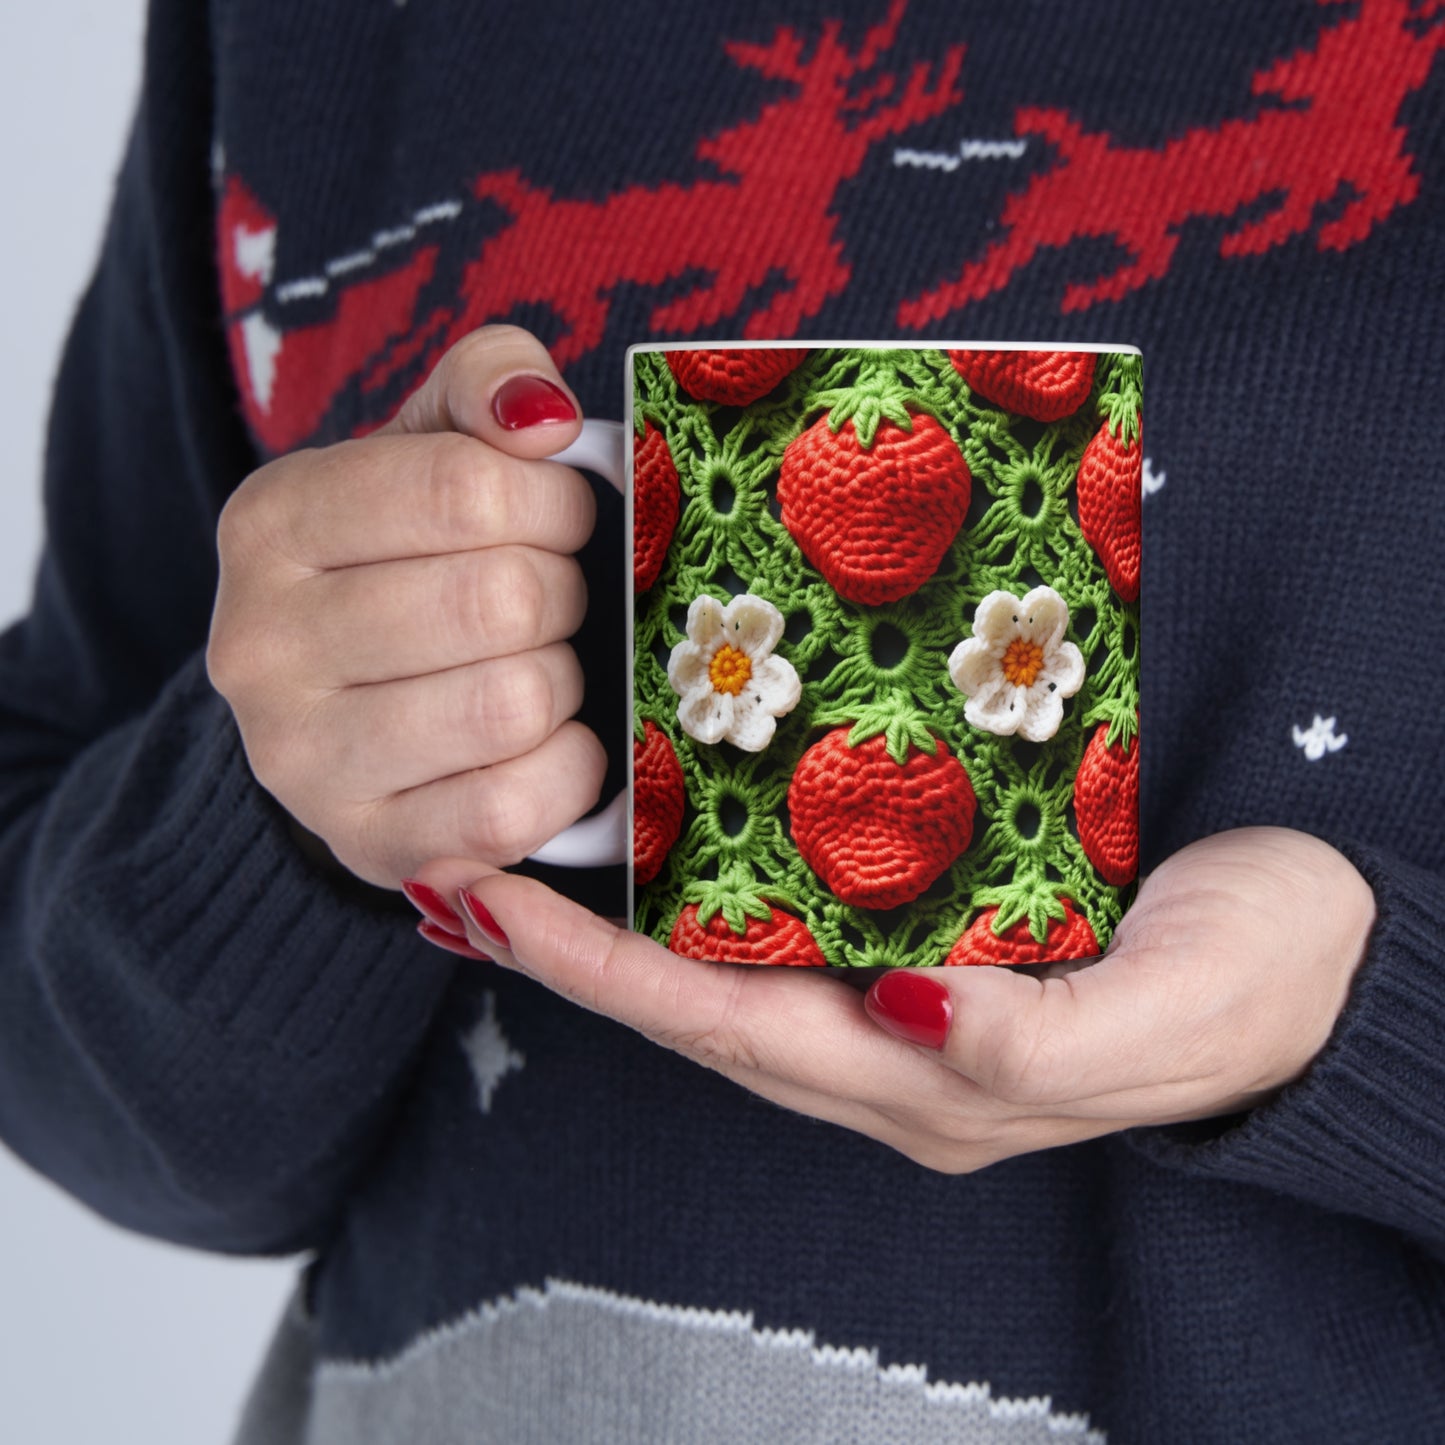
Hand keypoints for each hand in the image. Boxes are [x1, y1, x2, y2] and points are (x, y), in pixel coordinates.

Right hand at [207, 326, 605, 886]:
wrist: (343, 710)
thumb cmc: (407, 563)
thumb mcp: (429, 447)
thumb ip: (486, 385)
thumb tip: (543, 416)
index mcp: (273, 522)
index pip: (466, 489)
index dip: (553, 503)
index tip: (558, 519)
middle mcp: (261, 644)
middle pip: (500, 600)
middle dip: (563, 595)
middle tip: (551, 601)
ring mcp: (303, 760)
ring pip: (513, 704)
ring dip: (563, 682)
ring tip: (539, 667)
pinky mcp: (369, 845)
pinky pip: (513, 808)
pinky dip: (567, 770)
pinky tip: (549, 743)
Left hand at [408, 828, 1375, 1170]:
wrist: (1334, 945)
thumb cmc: (1264, 978)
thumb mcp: (1169, 1015)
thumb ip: (1036, 1042)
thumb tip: (909, 1013)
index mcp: (936, 1083)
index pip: (732, 1030)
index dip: (605, 977)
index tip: (493, 907)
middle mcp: (898, 1049)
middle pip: (702, 1006)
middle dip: (577, 951)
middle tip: (465, 867)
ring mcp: (911, 997)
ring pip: (735, 967)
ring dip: (627, 922)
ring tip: (530, 852)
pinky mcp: (940, 935)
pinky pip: (795, 921)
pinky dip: (712, 889)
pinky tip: (672, 840)